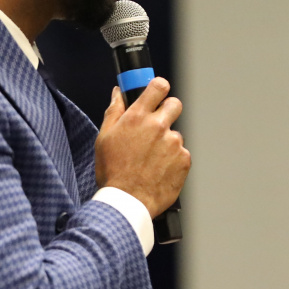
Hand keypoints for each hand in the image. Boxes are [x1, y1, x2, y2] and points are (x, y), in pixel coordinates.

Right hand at [95, 77, 189, 217]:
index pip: (158, 86)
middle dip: (168, 111)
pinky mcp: (184, 160)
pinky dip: (173, 160)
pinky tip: (158, 170)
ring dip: (167, 142)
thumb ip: (114, 111)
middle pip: (175, 104)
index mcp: (138, 117)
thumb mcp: (104, 138)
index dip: (158, 88)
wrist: (128, 202)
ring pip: (176, 134)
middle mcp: (159, 126)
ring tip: (151, 160)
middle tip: (156, 126)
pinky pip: (181, 154)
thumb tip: (118, 93)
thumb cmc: (113, 172)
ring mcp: (174, 143)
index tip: (157, 93)